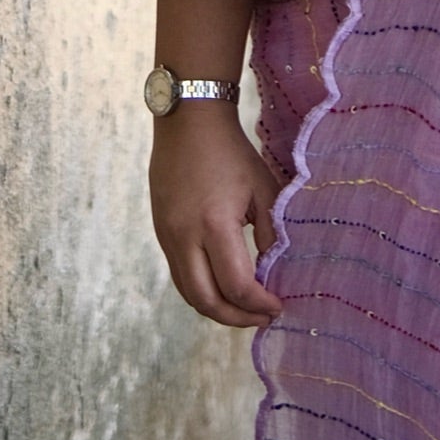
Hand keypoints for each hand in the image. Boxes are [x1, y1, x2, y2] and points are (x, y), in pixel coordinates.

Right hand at [149, 104, 284, 328]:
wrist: (188, 122)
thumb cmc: (231, 151)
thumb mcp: (262, 188)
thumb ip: (270, 233)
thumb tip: (272, 271)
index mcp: (214, 224)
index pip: (236, 285)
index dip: (260, 304)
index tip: (279, 305)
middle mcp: (184, 237)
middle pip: (207, 301)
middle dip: (237, 318)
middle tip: (262, 317)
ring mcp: (167, 237)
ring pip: (188, 293)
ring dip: (217, 309)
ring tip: (244, 309)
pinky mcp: (161, 233)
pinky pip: (179, 275)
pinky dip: (201, 291)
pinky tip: (223, 287)